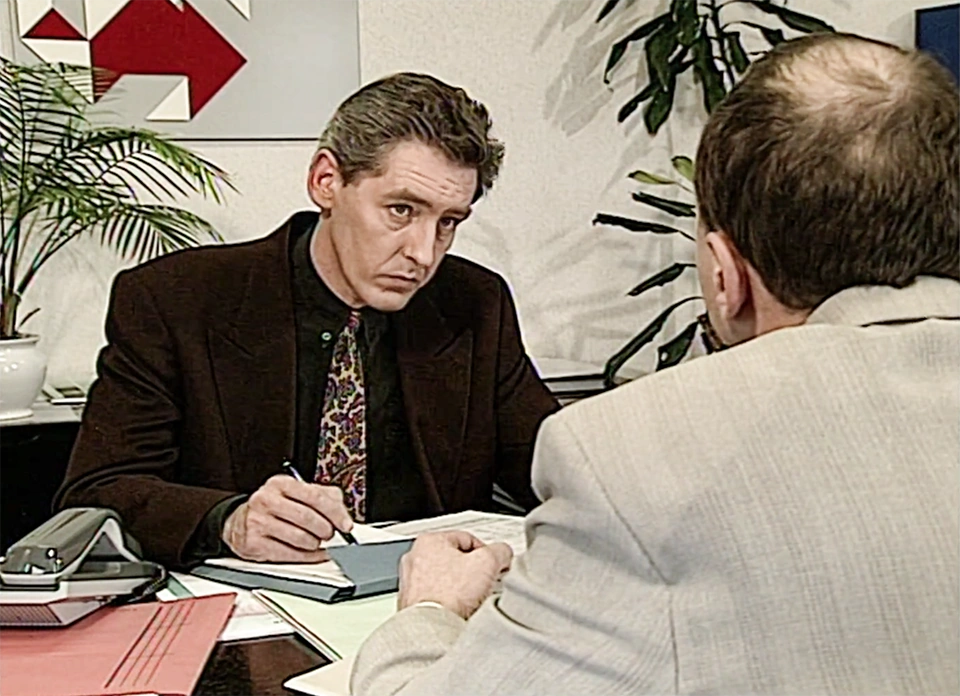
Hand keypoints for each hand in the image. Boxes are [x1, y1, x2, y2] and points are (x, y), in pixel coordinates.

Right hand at [222, 475, 353, 561]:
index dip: (335, 513)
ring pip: (300, 538)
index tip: (345, 524)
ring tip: (317, 542)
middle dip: (326, 530)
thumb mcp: (296, 494)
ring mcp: (258, 521)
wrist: (239, 523)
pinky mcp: (254, 543)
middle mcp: (266, 500)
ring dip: (315, 544)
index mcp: (281, 484)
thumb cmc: (274, 509)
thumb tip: (343, 513)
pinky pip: (288, 554)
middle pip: (308, 518)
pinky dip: (307, 557)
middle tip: (331, 535)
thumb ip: (322, 497)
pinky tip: (312, 554)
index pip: (315, 496)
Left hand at [398, 531, 512, 619]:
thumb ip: (500, 551)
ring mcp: (411, 583)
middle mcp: (414, 559)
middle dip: (473, 572)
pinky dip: (449, 603)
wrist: (433, 629)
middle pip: (456, 560)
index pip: (468, 539)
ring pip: (447, 581)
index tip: (494, 566)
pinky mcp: (412, 605)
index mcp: (429, 541)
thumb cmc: (449, 595)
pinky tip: (459, 611)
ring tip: (472, 600)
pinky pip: (438, 599)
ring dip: (462, 589)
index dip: (487, 553)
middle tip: (483, 583)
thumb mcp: (487, 562)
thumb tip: (503, 553)